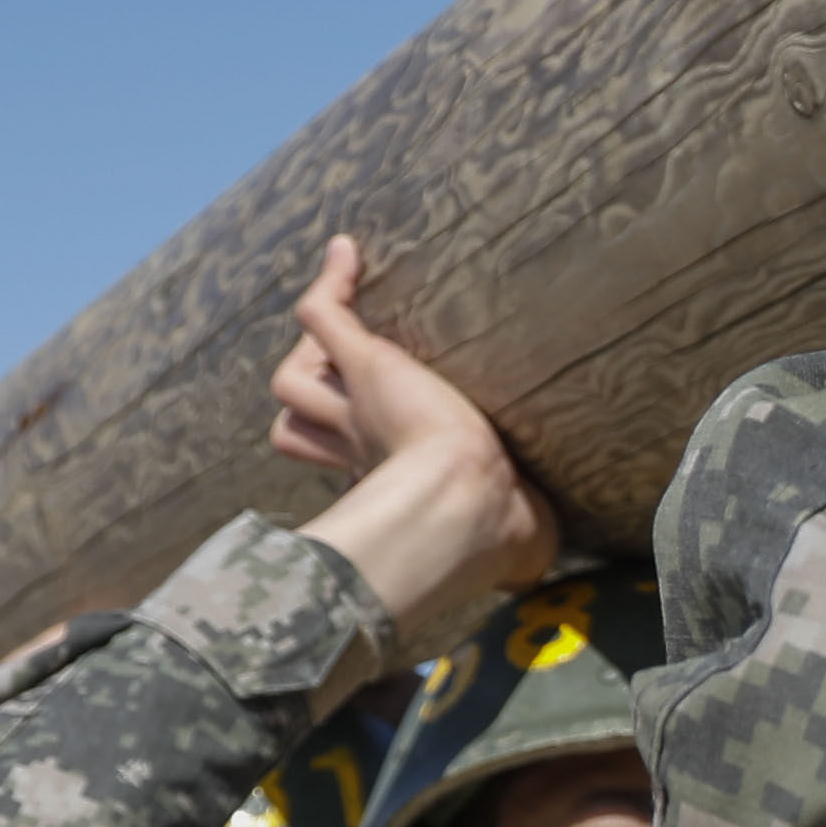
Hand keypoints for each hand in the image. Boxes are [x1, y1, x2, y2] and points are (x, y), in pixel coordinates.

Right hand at [271, 235, 559, 658]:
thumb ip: (522, 551)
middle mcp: (352, 449)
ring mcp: (351, 407)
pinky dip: (331, 284)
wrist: (470, 503)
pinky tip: (347, 252)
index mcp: (378, 485)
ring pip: (293, 379)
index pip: (323, 465)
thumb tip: (535, 574)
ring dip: (321, 360)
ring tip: (368, 348)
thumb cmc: (498, 531)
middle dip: (316, 411)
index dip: (334, 450)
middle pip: (290, 425)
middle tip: (378, 402)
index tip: (381, 460)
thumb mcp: (513, 540)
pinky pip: (320, 316)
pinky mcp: (365, 369)